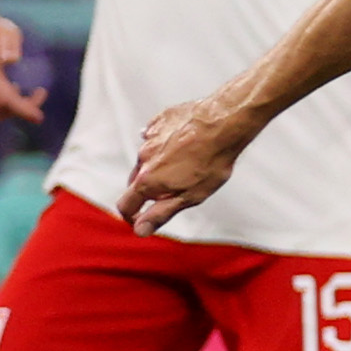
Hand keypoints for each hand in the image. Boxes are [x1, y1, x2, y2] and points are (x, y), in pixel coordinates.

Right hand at [0, 12, 47, 126]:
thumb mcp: (6, 29)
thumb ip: (10, 43)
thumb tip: (13, 60)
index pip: (3, 98)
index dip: (22, 109)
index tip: (39, 117)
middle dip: (21, 110)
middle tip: (39, 94)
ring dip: (8, 113)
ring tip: (24, 96)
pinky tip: (11, 94)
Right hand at [121, 97, 252, 234]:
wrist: (224, 123)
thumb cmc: (212, 162)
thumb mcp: (190, 196)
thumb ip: (161, 213)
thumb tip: (139, 229)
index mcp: (146, 180)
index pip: (125, 204)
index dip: (131, 217)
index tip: (142, 221)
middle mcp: (142, 158)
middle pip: (134, 181)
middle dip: (146, 192)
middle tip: (170, 194)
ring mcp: (150, 137)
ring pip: (147, 158)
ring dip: (157, 167)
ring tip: (185, 166)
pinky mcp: (159, 121)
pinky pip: (155, 136)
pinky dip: (163, 144)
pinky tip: (182, 145)